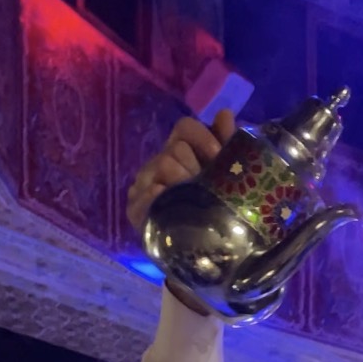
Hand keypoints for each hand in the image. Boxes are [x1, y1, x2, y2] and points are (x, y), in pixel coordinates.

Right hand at [125, 108, 236, 239]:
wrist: (196, 247)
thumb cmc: (210, 204)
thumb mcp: (222, 176)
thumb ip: (226, 146)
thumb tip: (225, 114)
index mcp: (181, 149)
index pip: (185, 127)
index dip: (204, 139)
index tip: (218, 157)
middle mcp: (160, 161)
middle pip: (175, 149)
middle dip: (195, 168)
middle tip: (207, 188)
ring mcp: (144, 184)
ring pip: (163, 166)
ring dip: (182, 183)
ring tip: (193, 200)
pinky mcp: (135, 209)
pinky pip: (144, 197)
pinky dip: (156, 198)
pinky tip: (166, 200)